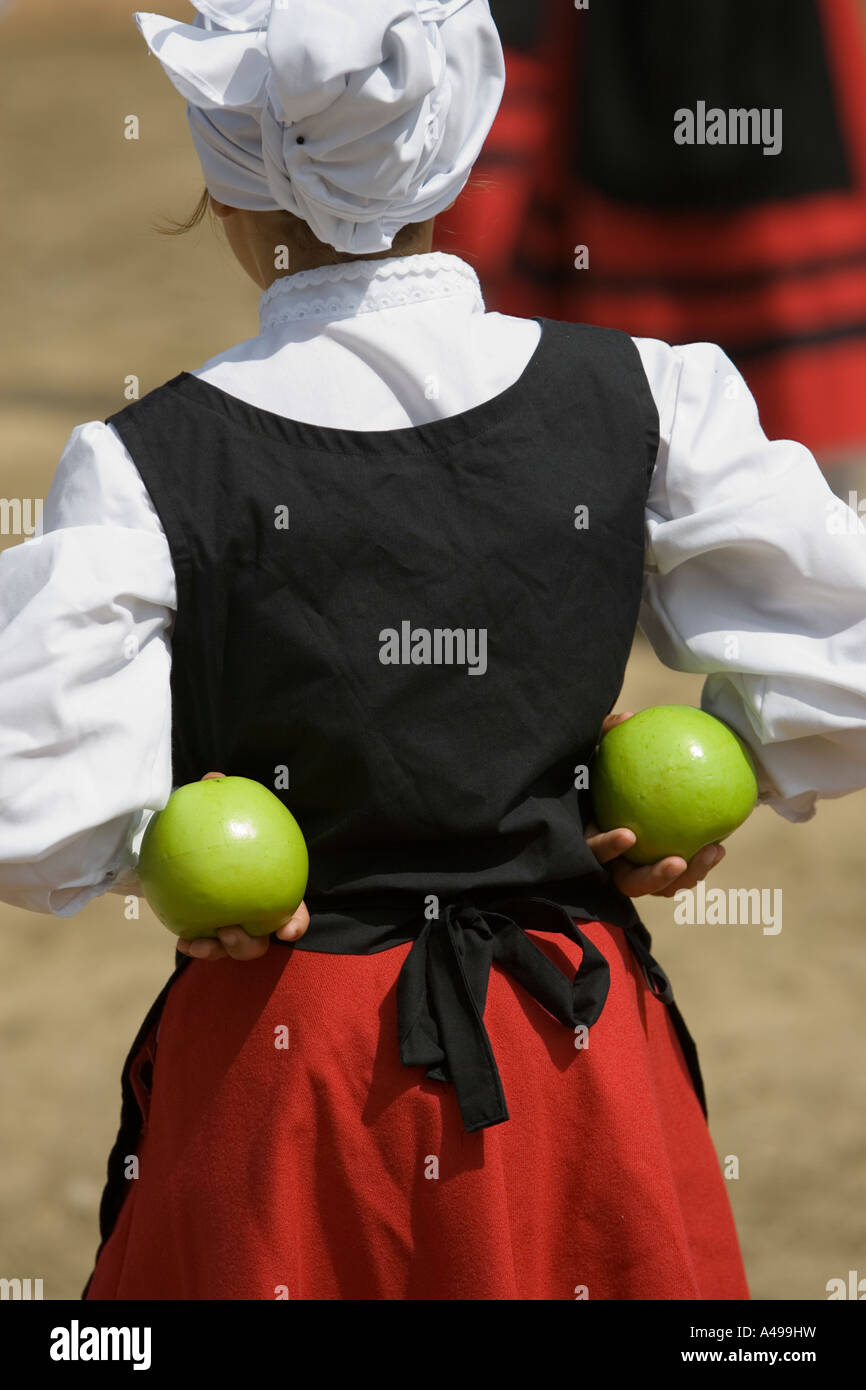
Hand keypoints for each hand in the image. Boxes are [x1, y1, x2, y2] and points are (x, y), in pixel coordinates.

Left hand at [175, 771, 310, 960]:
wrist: (192, 846)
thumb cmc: (218, 828)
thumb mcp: (220, 812)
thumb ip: (220, 797)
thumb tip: (213, 778)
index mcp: (272, 891)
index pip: (293, 912)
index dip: (295, 924)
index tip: (288, 930)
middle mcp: (255, 915)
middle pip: (260, 942)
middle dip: (248, 944)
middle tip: (229, 929)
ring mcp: (231, 928)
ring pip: (232, 950)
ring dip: (219, 951)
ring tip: (203, 940)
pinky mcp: (207, 933)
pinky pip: (202, 946)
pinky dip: (195, 946)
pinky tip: (183, 940)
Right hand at [585, 713, 725, 897]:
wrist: (621, 795)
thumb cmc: (605, 773)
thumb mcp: (601, 753)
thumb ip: (607, 736)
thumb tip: (626, 717)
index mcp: (592, 837)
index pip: (592, 850)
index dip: (607, 847)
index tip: (629, 833)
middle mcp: (612, 863)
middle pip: (629, 883)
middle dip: (654, 878)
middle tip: (678, 861)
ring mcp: (636, 872)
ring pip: (660, 887)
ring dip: (688, 875)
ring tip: (713, 850)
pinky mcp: (659, 874)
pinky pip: (680, 874)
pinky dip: (698, 864)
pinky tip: (720, 846)